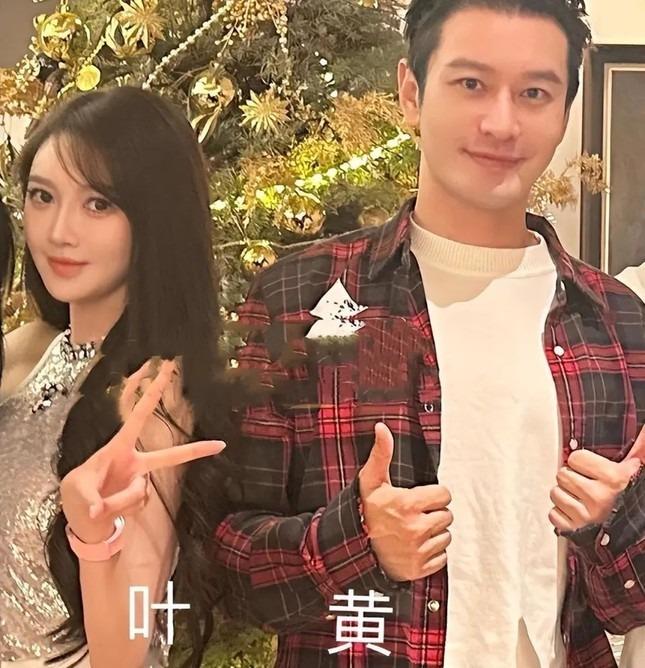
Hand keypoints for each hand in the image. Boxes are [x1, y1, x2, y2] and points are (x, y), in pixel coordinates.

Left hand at [60, 359, 225, 543]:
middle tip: (221, 444)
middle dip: (195, 449)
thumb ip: (93, 500)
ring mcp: (140, 482)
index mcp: (119, 446)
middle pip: (169, 456)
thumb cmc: (78, 491)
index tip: (168, 371)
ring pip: (138, 493)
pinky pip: (137, 506)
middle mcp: (135, 462)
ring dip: (117, 503)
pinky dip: (120, 512)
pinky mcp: (141, 498)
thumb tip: (100, 510)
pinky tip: (109, 510)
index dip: (154, 393)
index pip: (139, 416)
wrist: (80, 516)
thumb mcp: (80, 491)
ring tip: (97, 508)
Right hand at [358, 422, 451, 581]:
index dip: (434, 494)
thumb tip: (382, 428)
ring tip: (415, 530)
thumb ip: (381, 453)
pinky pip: (441, 558)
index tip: (422, 498)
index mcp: (408, 504)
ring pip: (446, 537)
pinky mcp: (420, 568)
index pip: (444, 495)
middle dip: (435, 513)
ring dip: (435, 534)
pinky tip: (416, 546)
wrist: (353, 548)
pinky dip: (432, 553)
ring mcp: (419, 550)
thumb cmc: (364, 511)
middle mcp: (416, 528)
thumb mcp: (371, 480)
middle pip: (447, 516)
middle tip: (417, 514)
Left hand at [549, 426, 643, 532]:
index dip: (582, 463)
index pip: (575, 457)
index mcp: (614, 478)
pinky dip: (561, 514)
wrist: (632, 535)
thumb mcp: (634, 471)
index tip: (593, 470)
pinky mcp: (575, 530)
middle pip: (562, 474)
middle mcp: (600, 497)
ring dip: (565, 496)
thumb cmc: (628, 498)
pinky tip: (576, 514)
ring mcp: (586, 515)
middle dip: (572, 479)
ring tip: (581, 501)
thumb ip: (639, 449)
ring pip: (555, 493)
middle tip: (586, 486)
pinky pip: (553, 514)